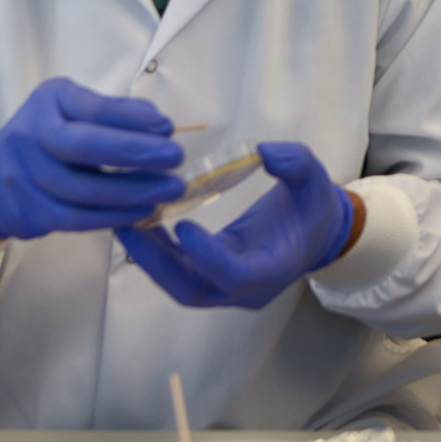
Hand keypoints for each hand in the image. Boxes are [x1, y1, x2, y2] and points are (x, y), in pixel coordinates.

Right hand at [0, 78, 184, 240]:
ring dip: (134, 191)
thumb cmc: (48, 134)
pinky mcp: (30, 212)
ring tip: (169, 189)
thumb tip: (160, 126)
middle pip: (84, 147)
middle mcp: (30, 136)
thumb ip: (112, 112)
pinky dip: (115, 216)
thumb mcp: (73, 107)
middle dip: (136, 152)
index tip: (166, 126)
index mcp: (48, 102)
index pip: (91, 108)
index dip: (131, 118)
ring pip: (83, 190)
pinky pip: (77, 219)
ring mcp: (25, 177)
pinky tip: (143, 210)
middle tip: (176, 158)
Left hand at [117, 142, 358, 309]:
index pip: (236, 275)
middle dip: (156, 262)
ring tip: (122, 220)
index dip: (207, 255)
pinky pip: (177, 272)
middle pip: (192, 290)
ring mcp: (225, 288)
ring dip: (148, 257)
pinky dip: (155, 251)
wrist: (318, 234)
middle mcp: (244, 289)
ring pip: (178, 284)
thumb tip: (262, 151)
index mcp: (272, 269)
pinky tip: (137, 220)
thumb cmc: (316, 209)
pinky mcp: (211, 277)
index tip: (181, 226)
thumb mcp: (315, 180)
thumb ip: (294, 163)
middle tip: (127, 226)